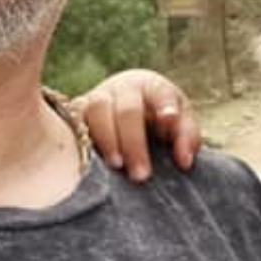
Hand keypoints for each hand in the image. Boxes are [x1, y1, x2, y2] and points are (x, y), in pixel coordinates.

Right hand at [72, 69, 198, 180]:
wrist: (124, 109)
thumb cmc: (157, 118)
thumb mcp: (179, 122)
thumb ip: (187, 137)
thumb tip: (185, 162)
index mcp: (152, 86)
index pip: (160, 92)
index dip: (165, 104)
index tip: (170, 119)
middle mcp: (122, 88)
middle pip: (128, 109)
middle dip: (135, 142)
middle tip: (142, 174)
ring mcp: (97, 98)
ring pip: (97, 111)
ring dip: (107, 140)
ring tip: (117, 166)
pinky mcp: (76, 113)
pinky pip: (74, 122)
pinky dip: (81, 138)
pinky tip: (89, 160)